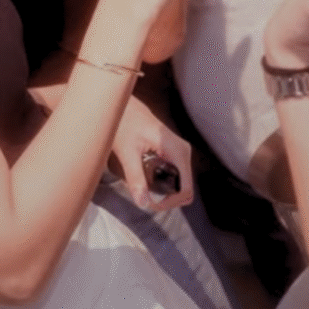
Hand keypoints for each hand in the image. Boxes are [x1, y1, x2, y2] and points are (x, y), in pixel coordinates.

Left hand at [110, 95, 193, 210]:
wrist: (123, 105)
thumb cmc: (125, 122)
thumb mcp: (127, 151)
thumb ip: (135, 177)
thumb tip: (143, 203)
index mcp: (177, 151)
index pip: (186, 189)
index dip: (170, 202)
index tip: (150, 202)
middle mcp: (183, 152)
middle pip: (184, 190)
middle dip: (166, 199)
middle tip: (145, 197)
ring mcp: (180, 152)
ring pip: (180, 184)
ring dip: (164, 192)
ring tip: (143, 187)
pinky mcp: (174, 153)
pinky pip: (175, 177)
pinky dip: (162, 183)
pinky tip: (146, 177)